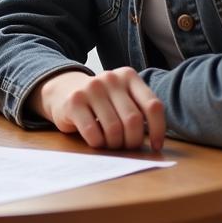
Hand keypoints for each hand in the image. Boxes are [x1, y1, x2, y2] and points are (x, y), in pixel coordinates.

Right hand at [31, 69, 165, 151]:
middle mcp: (111, 78)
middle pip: (133, 120)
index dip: (158, 130)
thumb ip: (138, 109)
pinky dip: (98, 144)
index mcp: (128, 76)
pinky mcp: (74, 102)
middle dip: (132, 141)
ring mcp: (91, 88)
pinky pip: (94, 134)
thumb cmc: (101, 101)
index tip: (155, 146)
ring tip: (110, 143)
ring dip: (114, 144)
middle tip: (126, 146)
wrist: (63, 90)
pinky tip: (95, 140)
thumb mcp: (122, 97)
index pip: (153, 106)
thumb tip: (155, 141)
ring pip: (114, 129)